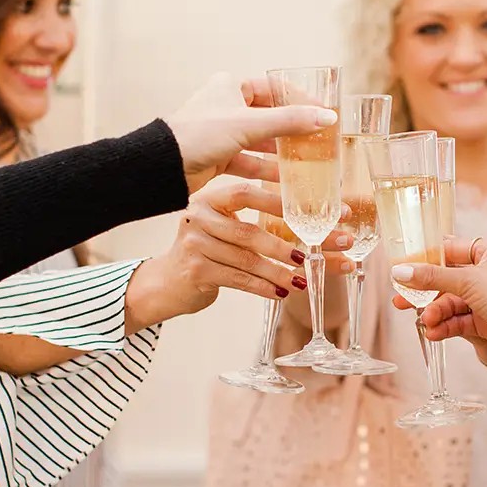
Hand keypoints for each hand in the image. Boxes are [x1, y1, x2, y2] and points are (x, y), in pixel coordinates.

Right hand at [128, 183, 311, 326]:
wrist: (166, 282)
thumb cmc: (206, 253)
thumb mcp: (224, 230)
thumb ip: (254, 226)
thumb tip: (309, 231)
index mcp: (211, 199)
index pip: (248, 194)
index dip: (281, 203)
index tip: (317, 214)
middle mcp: (199, 216)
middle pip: (251, 232)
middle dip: (289, 245)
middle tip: (319, 253)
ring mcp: (195, 244)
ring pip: (247, 260)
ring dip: (279, 272)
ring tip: (302, 280)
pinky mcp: (196, 270)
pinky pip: (238, 279)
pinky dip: (263, 287)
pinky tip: (280, 292)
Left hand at [166, 73, 337, 193]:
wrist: (163, 167)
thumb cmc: (200, 134)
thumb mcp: (249, 124)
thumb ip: (290, 121)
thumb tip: (328, 116)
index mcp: (231, 86)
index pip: (274, 88)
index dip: (301, 100)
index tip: (324, 113)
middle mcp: (227, 106)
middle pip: (270, 117)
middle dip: (294, 131)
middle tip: (320, 143)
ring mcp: (223, 133)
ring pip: (261, 142)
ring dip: (283, 154)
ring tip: (309, 165)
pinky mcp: (219, 158)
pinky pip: (250, 162)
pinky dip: (266, 171)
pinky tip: (287, 182)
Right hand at [389, 237, 486, 366]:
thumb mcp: (467, 281)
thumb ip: (431, 277)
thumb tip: (401, 271)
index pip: (451, 250)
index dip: (427, 259)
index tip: (404, 267)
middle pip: (448, 279)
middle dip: (425, 292)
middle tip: (401, 299)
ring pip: (453, 303)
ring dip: (436, 312)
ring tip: (424, 321)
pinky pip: (460, 320)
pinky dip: (447, 326)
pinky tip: (434, 332)